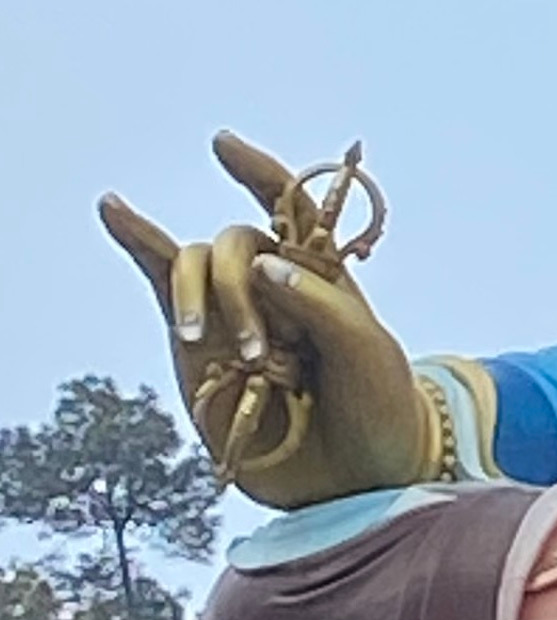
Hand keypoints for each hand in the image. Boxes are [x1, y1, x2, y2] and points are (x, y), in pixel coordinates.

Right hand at [99, 133, 433, 509]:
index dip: (258, 173)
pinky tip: (116, 210)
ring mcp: (233, 313)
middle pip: (237, 242)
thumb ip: (321, 306)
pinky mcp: (199, 348)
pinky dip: (141, 245)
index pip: (290, 205)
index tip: (222, 145)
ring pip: (195, 267)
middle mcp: (273, 282)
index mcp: (324, 271)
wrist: (360, 474)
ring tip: (236, 359)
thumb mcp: (368, 352)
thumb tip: (260, 267)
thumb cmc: (378, 404)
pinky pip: (164, 287)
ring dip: (203, 301)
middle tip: (265, 354)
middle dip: (241, 288)